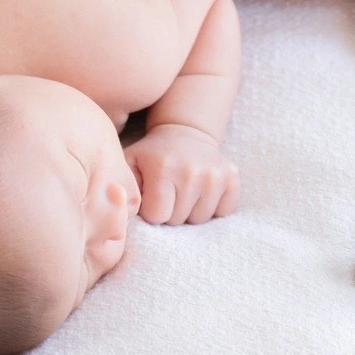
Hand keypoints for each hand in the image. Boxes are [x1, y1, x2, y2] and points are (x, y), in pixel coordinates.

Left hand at [125, 124, 239, 224]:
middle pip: (179, 220)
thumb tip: (122, 213)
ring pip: (201, 220)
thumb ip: (122, 187)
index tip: (151, 197)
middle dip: (170, 213)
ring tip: (183, 192)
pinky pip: (223, 211)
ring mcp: (216, 174)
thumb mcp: (129, 164)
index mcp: (163, 168)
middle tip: (168, 193)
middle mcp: (192, 171)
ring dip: (190, 211)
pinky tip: (201, 191)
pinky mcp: (232, 176)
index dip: (152, 211)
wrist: (185, 133)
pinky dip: (212, 207)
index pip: (158, 216)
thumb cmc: (151, 156)